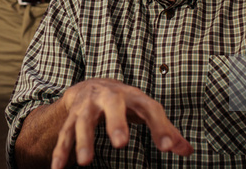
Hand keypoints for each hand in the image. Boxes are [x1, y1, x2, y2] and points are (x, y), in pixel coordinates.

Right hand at [51, 78, 192, 168]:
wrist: (90, 85)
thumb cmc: (124, 102)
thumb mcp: (144, 110)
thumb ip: (164, 130)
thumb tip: (187, 150)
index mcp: (132, 96)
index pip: (150, 108)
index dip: (160, 127)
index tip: (167, 147)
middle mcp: (108, 97)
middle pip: (112, 105)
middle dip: (116, 122)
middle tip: (121, 143)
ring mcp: (87, 106)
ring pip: (83, 121)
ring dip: (84, 140)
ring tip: (86, 162)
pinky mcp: (71, 117)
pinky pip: (64, 134)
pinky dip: (60, 151)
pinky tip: (58, 168)